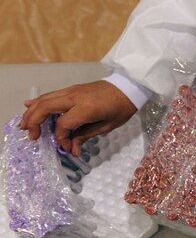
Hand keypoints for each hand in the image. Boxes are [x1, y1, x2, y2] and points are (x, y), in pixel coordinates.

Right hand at [20, 81, 137, 155]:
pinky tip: (28, 105)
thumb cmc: (121, 108)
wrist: (128, 88)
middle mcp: (75, 97)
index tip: (66, 147)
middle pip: (45, 108)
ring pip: (44, 100)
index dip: (61, 138)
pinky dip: (38, 101)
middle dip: (34, 123)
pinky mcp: (71, 89)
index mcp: (87, 108)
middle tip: (31, 136)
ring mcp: (71, 91)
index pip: (63, 124)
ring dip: (31, 112)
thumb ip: (86, 136)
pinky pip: (50, 95)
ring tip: (24, 125)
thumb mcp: (107, 126)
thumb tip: (72, 150)